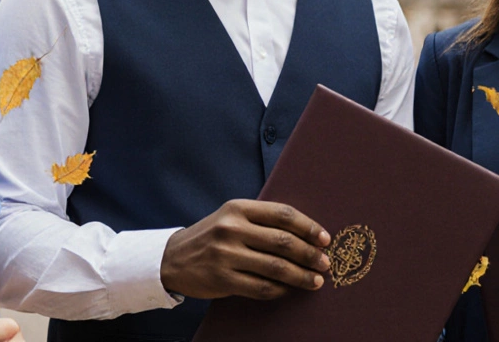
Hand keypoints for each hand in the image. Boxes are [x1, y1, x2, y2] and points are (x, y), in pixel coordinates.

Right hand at [159, 199, 330, 300]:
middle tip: (326, 263)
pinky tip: (290, 290)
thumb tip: (306, 236)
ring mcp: (225, 255)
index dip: (308, 227)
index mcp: (238, 208)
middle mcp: (231, 228)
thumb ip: (262, 221)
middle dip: (310, 254)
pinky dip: (280, 290)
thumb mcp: (231, 218)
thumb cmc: (211, 236)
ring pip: (275, 267)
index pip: (282, 214)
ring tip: (316, 281)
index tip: (325, 239)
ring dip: (301, 276)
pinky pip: (260, 288)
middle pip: (283, 242)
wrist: (172, 258)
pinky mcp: (222, 279)